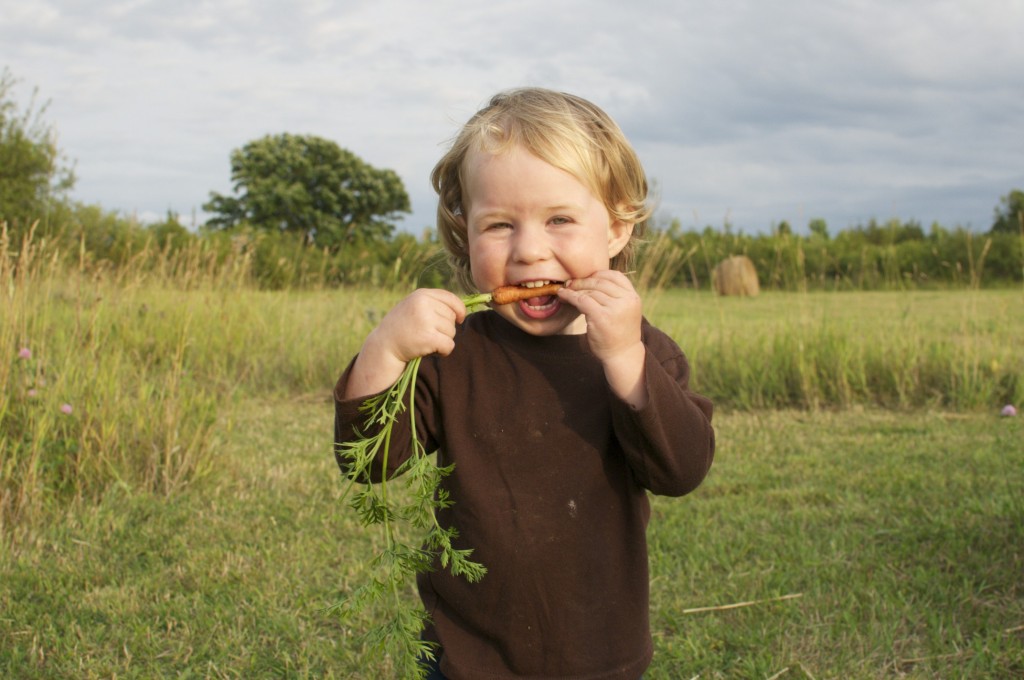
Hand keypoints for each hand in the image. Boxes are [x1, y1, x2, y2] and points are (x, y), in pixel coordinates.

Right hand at [345, 289, 465, 398]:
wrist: (383, 346)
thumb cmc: (401, 327)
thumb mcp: (413, 307)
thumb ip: (432, 303)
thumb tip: (461, 309)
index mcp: (421, 295)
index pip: (451, 299)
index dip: (459, 310)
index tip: (459, 319)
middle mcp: (424, 304)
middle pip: (452, 317)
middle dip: (445, 328)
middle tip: (428, 334)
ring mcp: (426, 320)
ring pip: (452, 332)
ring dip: (443, 340)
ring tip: (426, 341)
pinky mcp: (428, 337)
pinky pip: (449, 345)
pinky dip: (443, 351)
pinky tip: (431, 351)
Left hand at [559, 271, 647, 407]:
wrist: (622, 356)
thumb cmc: (619, 333)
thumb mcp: (623, 310)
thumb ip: (615, 296)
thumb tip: (589, 279)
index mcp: (633, 296)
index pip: (615, 275)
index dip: (598, 274)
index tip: (585, 279)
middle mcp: (627, 300)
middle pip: (600, 282)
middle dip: (582, 281)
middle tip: (569, 284)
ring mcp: (615, 308)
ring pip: (590, 291)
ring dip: (574, 290)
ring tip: (564, 291)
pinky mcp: (602, 316)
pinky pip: (581, 300)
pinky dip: (569, 296)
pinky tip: (562, 296)